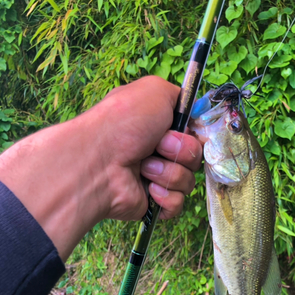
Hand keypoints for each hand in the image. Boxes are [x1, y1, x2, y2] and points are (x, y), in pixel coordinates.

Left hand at [0, 76, 201, 260]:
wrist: (99, 161)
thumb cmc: (124, 122)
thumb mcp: (155, 91)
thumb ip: (180, 96)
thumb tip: (193, 112)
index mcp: (160, 127)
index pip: (195, 134)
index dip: (194, 134)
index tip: (186, 129)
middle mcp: (159, 152)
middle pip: (195, 158)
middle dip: (181, 151)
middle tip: (157, 147)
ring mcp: (156, 179)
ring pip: (187, 181)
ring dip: (169, 172)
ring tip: (144, 168)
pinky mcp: (153, 203)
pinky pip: (177, 204)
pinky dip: (165, 196)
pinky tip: (147, 189)